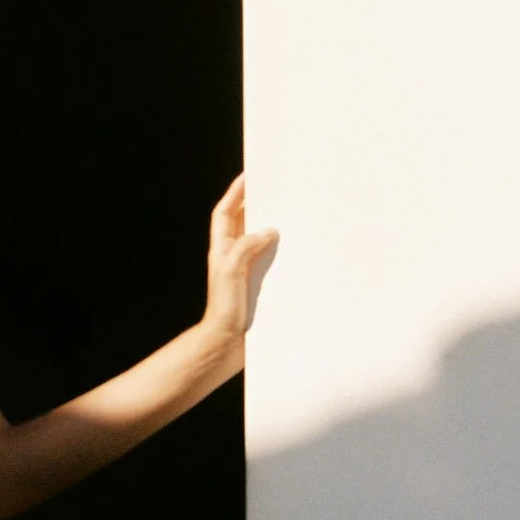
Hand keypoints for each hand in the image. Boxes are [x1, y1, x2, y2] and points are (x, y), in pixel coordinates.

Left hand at [203, 175, 278, 342]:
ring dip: (272, 228)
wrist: (227, 344)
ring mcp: (246, 271)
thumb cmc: (224, 309)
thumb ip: (246, 247)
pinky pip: (271, 261)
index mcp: (222, 250)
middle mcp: (233, 257)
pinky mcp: (258, 285)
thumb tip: (268, 230)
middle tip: (275, 189)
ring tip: (290, 213)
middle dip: (257, 205)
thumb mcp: (231, 272)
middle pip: (244, 223)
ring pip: (259, 241)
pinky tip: (298, 249)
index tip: (248, 175)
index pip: (225, 213)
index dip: (234, 194)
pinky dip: (282, 252)